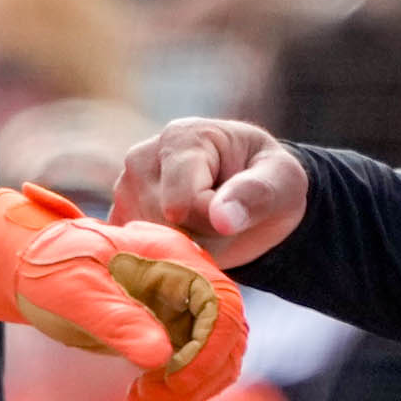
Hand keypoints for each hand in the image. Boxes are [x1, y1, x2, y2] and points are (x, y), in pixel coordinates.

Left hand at [0, 188, 245, 400]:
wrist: (26, 263)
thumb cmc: (46, 268)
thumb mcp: (73, 291)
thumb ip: (116, 319)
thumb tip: (161, 356)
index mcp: (172, 257)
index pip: (223, 306)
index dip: (208, 352)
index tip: (167, 381)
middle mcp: (187, 276)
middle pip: (231, 330)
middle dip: (204, 374)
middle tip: (154, 397)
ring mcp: (181, 300)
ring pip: (221, 348)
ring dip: (197, 382)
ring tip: (147, 395)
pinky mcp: (170, 322)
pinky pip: (198, 358)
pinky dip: (184, 382)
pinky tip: (144, 390)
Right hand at [112, 117, 308, 267]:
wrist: (251, 192)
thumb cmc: (269, 180)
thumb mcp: (283, 180)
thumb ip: (256, 194)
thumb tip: (222, 218)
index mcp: (182, 137)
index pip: (186, 201)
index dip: (216, 223)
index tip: (237, 213)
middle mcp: (142, 159)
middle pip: (165, 226)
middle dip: (201, 238)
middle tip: (223, 221)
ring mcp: (124, 191)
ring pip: (148, 245)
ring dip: (183, 251)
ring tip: (205, 228)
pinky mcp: (118, 219)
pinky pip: (131, 256)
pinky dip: (160, 263)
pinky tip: (182, 246)